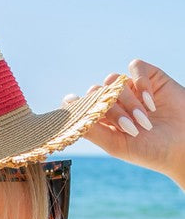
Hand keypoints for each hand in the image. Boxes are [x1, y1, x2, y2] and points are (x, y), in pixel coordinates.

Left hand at [63, 59, 184, 187]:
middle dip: (112, 110)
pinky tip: (150, 104)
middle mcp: (116, 101)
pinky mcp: (151, 77)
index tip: (79, 106)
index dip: (82, 105)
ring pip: (115, 81)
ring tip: (144, 121)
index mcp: (104, 118)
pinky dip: (140, 83)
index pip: (85, 103)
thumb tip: (67, 107)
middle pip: (99, 92)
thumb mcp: (116, 144)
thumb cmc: (151, 151)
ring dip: (128, 101)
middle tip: (130, 128)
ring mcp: (133, 89)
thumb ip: (91, 129)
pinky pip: (135, 67)